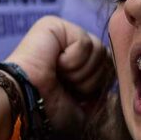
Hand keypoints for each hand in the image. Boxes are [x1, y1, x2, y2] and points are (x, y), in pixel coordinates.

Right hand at [5, 17, 112, 131]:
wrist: (24, 106)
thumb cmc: (48, 113)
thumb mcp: (83, 110)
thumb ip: (101, 97)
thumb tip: (116, 95)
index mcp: (76, 64)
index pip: (108, 67)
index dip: (96, 86)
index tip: (73, 96)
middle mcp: (69, 46)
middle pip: (106, 58)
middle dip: (89, 80)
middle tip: (64, 86)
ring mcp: (63, 34)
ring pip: (99, 51)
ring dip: (80, 73)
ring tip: (58, 75)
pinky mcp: (55, 26)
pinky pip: (85, 43)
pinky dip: (72, 61)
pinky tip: (53, 64)